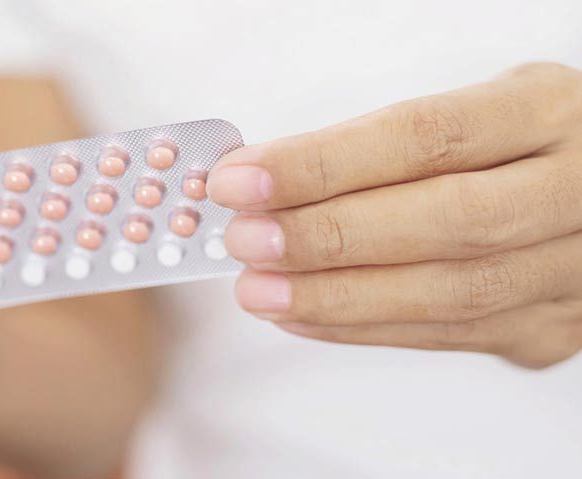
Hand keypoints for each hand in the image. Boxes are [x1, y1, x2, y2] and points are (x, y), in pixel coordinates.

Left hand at [209, 62, 581, 367]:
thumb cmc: (523, 144)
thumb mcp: (475, 109)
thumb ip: (382, 144)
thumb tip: (266, 180)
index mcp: (548, 113)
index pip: (424, 138)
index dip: (324, 164)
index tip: (244, 179)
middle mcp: (574, 192)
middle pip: (443, 221)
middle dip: (327, 237)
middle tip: (246, 240)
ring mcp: (572, 270)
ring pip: (449, 293)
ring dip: (336, 296)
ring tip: (260, 288)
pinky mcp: (550, 328)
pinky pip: (448, 337)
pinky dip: (363, 328)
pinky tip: (303, 315)